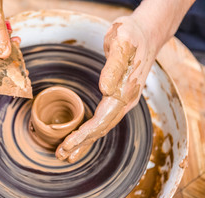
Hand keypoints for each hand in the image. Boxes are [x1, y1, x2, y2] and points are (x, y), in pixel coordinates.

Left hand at [56, 16, 159, 161]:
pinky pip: (102, 119)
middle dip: (80, 143)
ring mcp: (122, 101)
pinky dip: (90, 131)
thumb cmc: (132, 35)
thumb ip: (114, 67)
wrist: (146, 33)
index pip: (101, 121)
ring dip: (84, 141)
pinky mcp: (117, 98)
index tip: (67, 145)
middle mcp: (124, 101)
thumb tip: (105, 90)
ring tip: (68, 154)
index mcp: (124, 93)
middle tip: (60, 155)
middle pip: (100, 129)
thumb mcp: (122, 43)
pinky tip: (82, 138)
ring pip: (101, 127)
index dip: (83, 134)